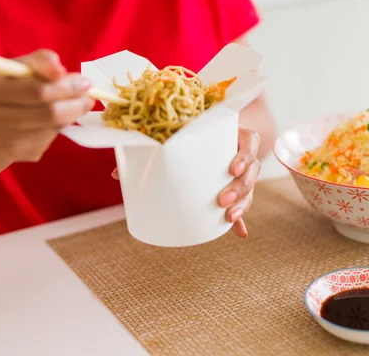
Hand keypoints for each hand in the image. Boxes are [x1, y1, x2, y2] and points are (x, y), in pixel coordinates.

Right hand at [0, 49, 94, 161]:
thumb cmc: (4, 86)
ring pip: (51, 127)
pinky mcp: (15, 153)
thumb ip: (39, 62)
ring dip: (71, 114)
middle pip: (47, 113)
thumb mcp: (15, 67)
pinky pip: (48, 138)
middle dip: (74, 102)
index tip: (85, 82)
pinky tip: (59, 116)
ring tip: (79, 103)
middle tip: (88, 97)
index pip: (34, 90)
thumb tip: (62, 72)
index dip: (65, 86)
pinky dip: (59, 125)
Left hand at [111, 129, 260, 237]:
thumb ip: (151, 151)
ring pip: (250, 189)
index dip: (245, 155)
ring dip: (243, 204)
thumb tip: (116, 174)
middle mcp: (240, 153)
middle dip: (241, 187)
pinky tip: (240, 234)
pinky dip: (240, 221)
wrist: (204, 136)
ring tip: (228, 216)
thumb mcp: (176, 138)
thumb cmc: (187, 135)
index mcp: (232, 134)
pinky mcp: (237, 189)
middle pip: (252, 170)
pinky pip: (243, 205)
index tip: (232, 168)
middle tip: (222, 200)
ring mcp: (241, 172)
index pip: (249, 142)